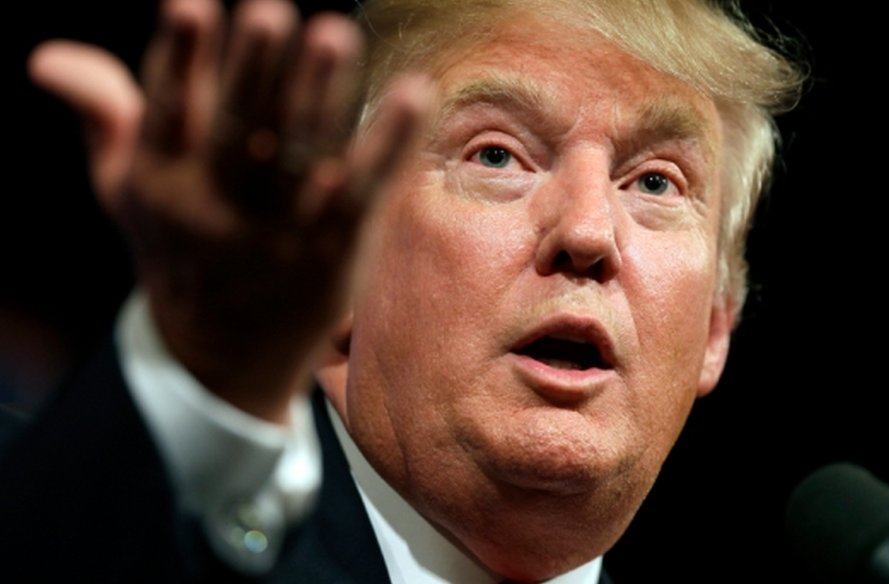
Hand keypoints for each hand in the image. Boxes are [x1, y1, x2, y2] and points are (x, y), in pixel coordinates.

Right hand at [28, 0, 429, 422]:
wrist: (224, 353)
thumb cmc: (180, 245)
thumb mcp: (128, 190)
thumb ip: (106, 116)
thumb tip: (47, 58)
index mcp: (163, 182)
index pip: (167, 113)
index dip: (179, 59)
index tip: (191, 3)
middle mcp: (219, 207)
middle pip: (239, 131)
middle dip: (255, 70)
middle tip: (274, 11)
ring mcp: (281, 232)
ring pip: (301, 157)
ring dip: (321, 95)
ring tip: (336, 33)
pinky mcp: (336, 249)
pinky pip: (364, 192)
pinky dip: (388, 145)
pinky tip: (414, 93)